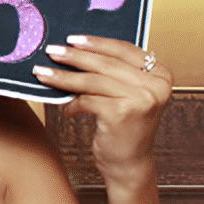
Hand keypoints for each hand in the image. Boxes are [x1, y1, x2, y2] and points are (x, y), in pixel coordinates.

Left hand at [33, 35, 171, 188]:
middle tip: (51, 51)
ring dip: (63, 77)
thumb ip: (115, 73)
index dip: (96, 43)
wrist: (128, 164)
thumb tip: (76, 49)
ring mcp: (141, 99)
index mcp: (161, 74)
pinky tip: (65, 108)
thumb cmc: (124, 128)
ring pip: (93, 81)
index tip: (72, 39)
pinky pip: (87, 101)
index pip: (124, 50)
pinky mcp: (123, 114)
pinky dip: (72, 103)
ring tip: (42, 73)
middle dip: (75, 56)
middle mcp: (155, 86)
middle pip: (106, 64)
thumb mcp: (127, 95)